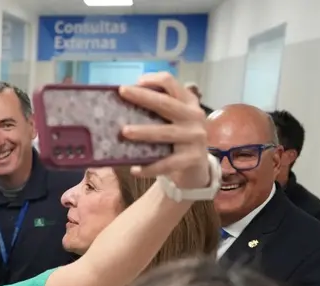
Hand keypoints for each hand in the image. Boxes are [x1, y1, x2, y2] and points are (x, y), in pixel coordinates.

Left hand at [118, 72, 210, 190]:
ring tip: (124, 132)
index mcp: (188, 102)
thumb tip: (126, 100)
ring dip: (143, 132)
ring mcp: (195, 137)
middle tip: (122, 92)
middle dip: (143, 96)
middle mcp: (194, 116)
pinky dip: (149, 167)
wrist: (196, 167)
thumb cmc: (177, 139)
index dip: (153, 80)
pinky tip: (134, 170)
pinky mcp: (192, 158)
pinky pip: (166, 163)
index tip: (135, 82)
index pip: (171, 83)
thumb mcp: (174, 120)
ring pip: (165, 133)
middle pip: (166, 103)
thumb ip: (158, 109)